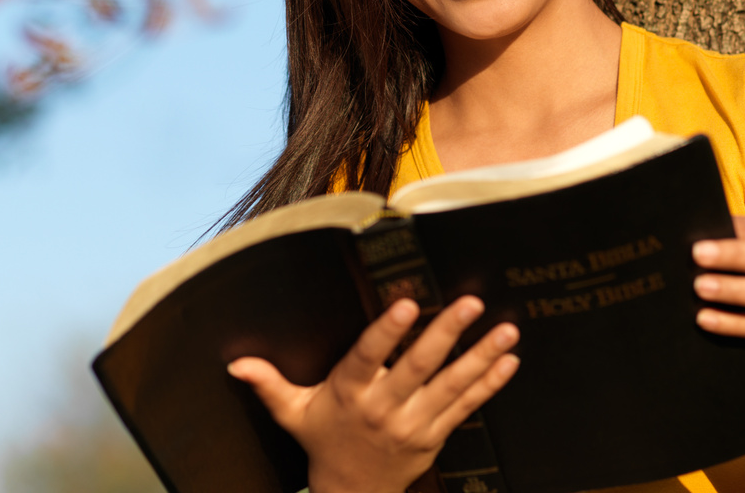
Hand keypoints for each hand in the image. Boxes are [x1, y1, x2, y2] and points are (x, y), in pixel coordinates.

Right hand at [227, 295, 520, 492]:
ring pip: (452, 386)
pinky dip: (490, 383)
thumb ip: (269, 384)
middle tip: (469, 303)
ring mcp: (415, 425)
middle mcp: (385, 408)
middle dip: (446, 334)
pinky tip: (509, 360)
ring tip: (507, 328)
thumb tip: (236, 364)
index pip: (369, 357)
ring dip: (481, 356)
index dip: (387, 331)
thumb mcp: (293, 414)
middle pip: (419, 367)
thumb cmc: (322, 441)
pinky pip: (467, 407)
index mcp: (350, 393)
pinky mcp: (436, 436)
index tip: (406, 303)